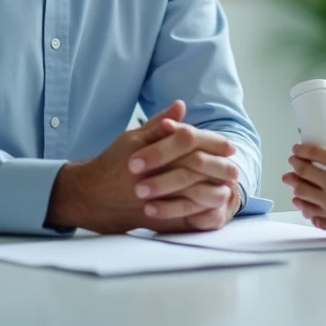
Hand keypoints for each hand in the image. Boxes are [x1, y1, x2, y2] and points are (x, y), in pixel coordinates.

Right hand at [45, 101, 235, 233]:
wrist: (89, 197)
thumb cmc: (113, 163)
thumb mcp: (132, 138)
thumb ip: (159, 123)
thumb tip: (181, 105)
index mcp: (149, 152)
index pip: (188, 140)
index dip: (212, 141)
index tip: (229, 146)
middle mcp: (152, 175)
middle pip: (194, 167)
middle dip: (219, 167)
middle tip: (235, 168)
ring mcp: (153, 200)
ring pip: (192, 194)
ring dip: (214, 190)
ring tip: (229, 188)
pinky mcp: (154, 219)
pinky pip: (182, 218)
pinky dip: (201, 212)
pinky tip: (214, 208)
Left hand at [282, 143, 325, 239]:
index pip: (312, 154)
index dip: (301, 150)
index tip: (297, 149)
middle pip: (303, 174)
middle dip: (294, 167)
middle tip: (292, 164)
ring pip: (304, 196)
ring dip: (295, 189)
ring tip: (293, 185)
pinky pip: (316, 217)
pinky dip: (308, 210)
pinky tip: (307, 207)